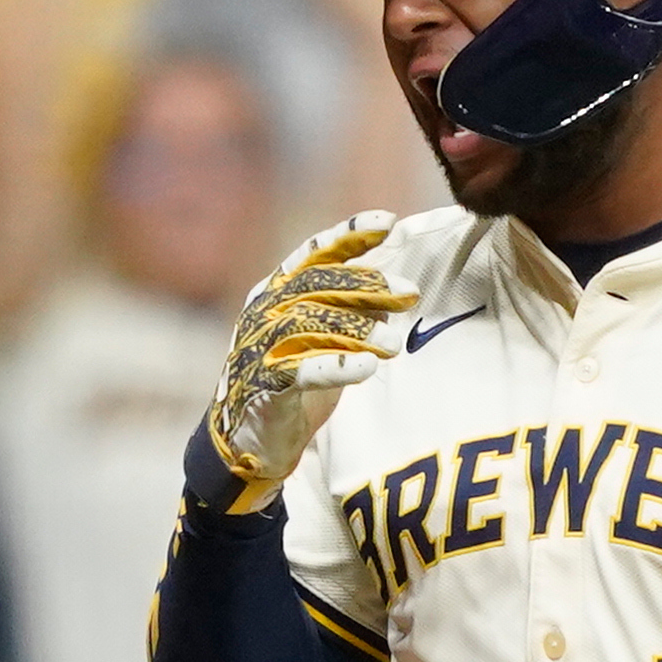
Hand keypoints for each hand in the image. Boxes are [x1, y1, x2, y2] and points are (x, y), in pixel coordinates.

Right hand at [203, 213, 410, 508]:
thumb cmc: (293, 382)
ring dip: (357, 330)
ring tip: (395, 344)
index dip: (348, 235)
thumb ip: (350, 316)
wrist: (252, 439)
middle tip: (410, 292)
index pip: (314, 254)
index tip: (386, 222)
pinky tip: (367, 367)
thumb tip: (391, 299)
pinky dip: (335, 366)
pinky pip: (299, 370)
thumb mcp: (323, 341)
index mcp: (276, 291)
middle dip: (367, 284)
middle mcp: (264, 311)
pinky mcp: (262, 385)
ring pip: (309, 324)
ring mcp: (259, 346)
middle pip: (316, 285)